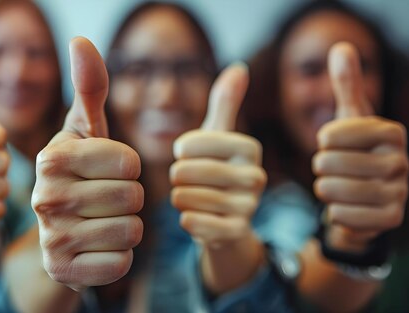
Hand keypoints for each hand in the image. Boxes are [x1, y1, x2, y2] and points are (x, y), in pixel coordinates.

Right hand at [31, 37, 142, 289]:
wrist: (59, 232)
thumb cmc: (81, 172)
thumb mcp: (85, 130)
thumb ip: (89, 86)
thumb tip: (81, 39)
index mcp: (51, 157)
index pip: (130, 162)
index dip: (131, 167)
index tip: (110, 170)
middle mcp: (43, 197)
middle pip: (132, 197)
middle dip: (131, 199)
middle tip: (106, 199)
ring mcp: (49, 237)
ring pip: (131, 231)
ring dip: (129, 227)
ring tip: (103, 221)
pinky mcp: (61, 271)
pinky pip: (120, 264)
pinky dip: (118, 257)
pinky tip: (97, 248)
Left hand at [170, 63, 265, 248]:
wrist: (229, 219)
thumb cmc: (217, 167)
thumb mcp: (219, 134)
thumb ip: (225, 101)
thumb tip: (239, 67)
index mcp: (249, 147)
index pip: (188, 144)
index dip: (179, 151)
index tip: (188, 155)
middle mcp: (255, 176)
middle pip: (184, 172)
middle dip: (176, 176)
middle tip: (187, 180)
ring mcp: (249, 207)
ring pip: (184, 197)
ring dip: (179, 198)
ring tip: (193, 196)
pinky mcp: (236, 233)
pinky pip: (192, 222)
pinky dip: (185, 218)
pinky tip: (195, 215)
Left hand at [314, 42, 407, 251]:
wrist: (369, 195)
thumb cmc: (356, 150)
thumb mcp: (351, 118)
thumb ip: (346, 86)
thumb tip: (340, 47)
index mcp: (392, 133)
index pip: (335, 133)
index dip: (323, 139)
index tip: (329, 141)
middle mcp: (401, 161)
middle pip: (330, 163)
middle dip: (320, 166)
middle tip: (327, 168)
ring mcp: (399, 192)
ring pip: (334, 190)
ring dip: (324, 189)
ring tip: (330, 185)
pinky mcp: (390, 219)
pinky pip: (344, 216)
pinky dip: (334, 212)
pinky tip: (340, 206)